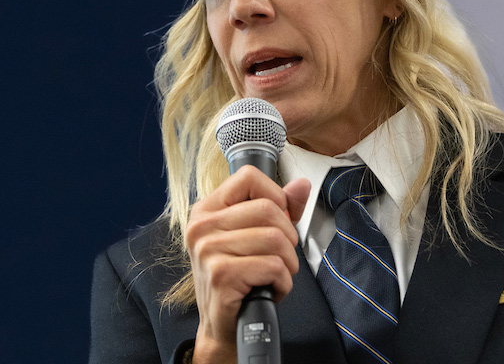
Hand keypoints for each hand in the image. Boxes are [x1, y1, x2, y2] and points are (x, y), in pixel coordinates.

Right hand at [186, 168, 310, 363]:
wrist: (222, 327)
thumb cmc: (239, 279)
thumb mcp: (255, 237)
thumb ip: (280, 208)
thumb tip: (302, 185)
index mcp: (207, 209)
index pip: (248, 177)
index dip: (275, 196)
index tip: (278, 221)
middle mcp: (202, 226)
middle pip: (268, 209)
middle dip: (288, 238)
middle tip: (279, 258)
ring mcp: (208, 250)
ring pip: (275, 238)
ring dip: (288, 264)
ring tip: (275, 275)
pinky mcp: (221, 275)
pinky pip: (273, 266)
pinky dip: (283, 282)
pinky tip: (271, 290)